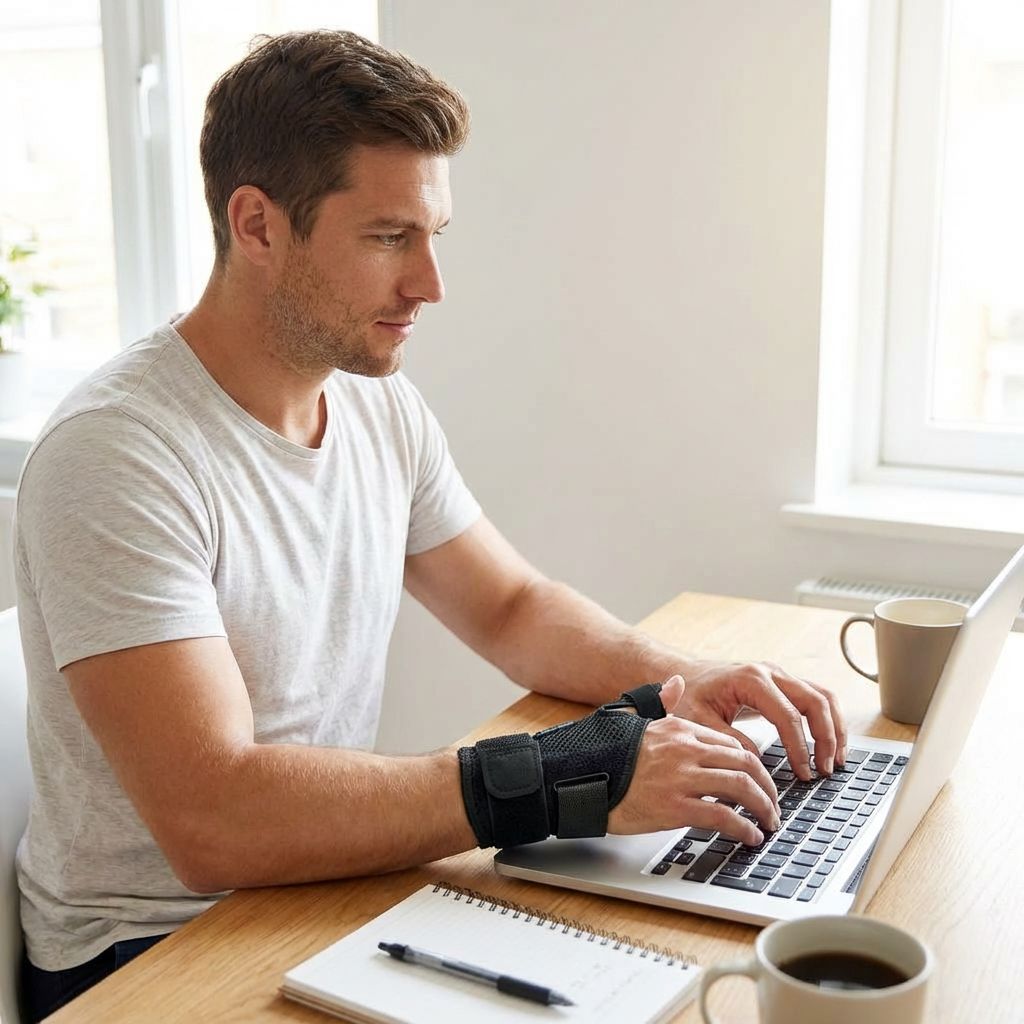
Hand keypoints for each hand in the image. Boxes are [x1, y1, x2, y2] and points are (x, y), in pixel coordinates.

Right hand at [607, 677, 780, 844]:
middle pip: (745, 764)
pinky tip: (749, 836)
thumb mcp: (634, 719)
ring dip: (763, 807)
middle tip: (774, 805)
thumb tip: (675, 682)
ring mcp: (681, 778)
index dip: (754, 766)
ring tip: (768, 822)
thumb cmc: (606, 755)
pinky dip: (743, 827)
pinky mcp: (674, 807)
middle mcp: (685, 750)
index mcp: (679, 729)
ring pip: (741, 787)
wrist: (578, 780)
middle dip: (767, 787)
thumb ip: (659, 702)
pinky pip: (723, 815)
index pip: (732, 745)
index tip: (761, 782)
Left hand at [663, 660, 847, 779]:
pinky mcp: (783, 683)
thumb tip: (757, 764)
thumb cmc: (690, 694)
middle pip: (815, 701)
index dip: (799, 747)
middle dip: (826, 738)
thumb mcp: (699, 719)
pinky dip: (828, 720)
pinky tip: (830, 745)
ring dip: (835, 728)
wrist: (686, 673)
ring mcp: (780, 675)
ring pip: (822, 696)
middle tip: (825, 770)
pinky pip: (816, 698)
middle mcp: (771, 672)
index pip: (788, 716)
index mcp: (751, 679)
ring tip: (836, 760)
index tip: (803, 773)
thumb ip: (727, 740)